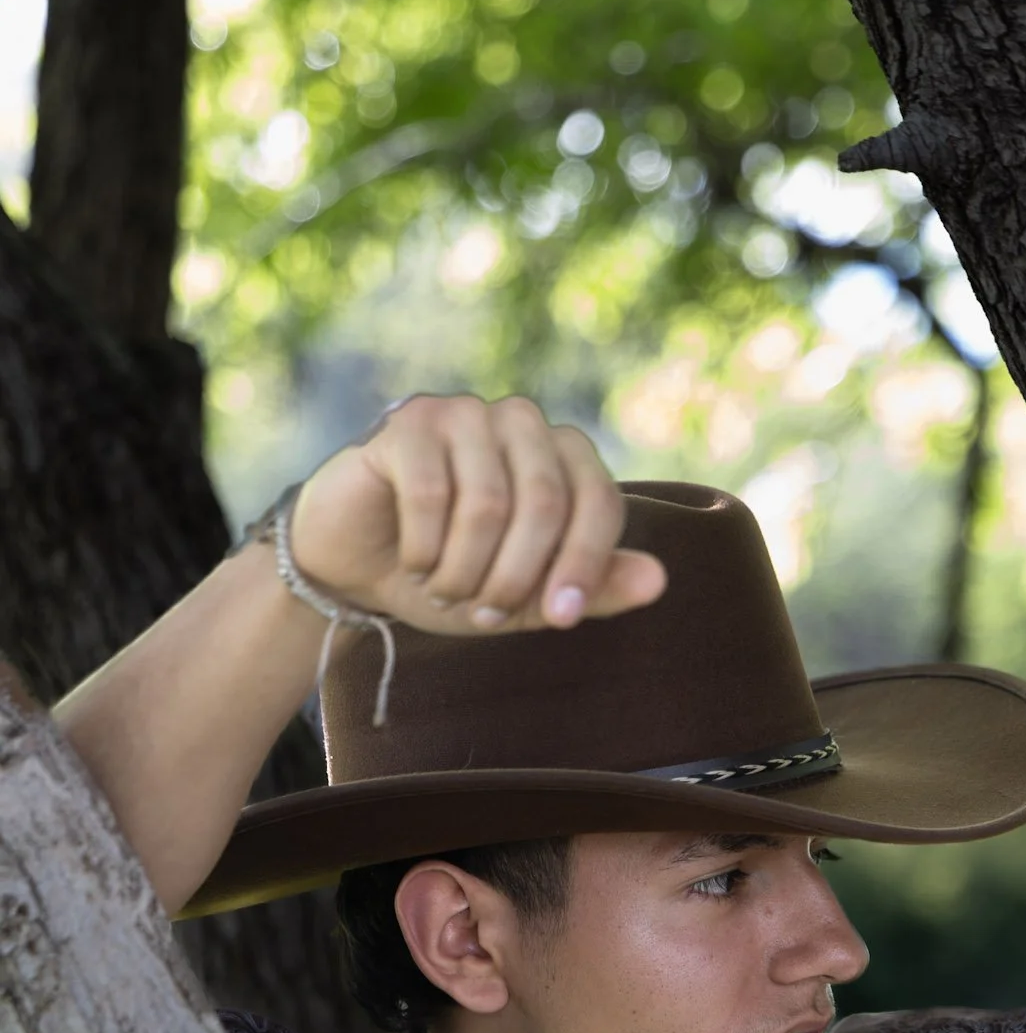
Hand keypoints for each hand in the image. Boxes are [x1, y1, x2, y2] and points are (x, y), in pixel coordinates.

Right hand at [287, 393, 667, 635]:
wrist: (360, 567)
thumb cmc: (453, 574)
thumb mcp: (527, 599)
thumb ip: (591, 589)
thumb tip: (659, 581)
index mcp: (564, 455)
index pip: (599, 503)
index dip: (584, 567)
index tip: (557, 619)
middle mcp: (522, 421)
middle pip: (546, 503)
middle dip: (516, 578)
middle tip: (486, 615)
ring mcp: (464, 413)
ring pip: (487, 505)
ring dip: (464, 571)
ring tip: (444, 590)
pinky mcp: (408, 422)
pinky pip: (430, 495)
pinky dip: (423, 549)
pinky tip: (412, 562)